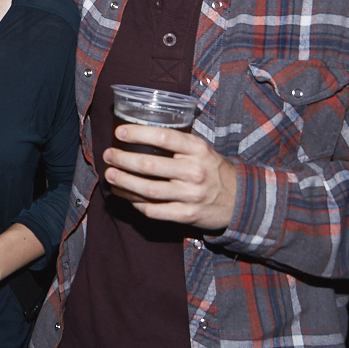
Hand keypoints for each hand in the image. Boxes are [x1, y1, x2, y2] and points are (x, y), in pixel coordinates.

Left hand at [104, 123, 236, 230]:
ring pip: (148, 190)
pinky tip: (125, 195)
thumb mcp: (202, 150)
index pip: (164, 138)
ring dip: (124, 182)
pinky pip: (154, 210)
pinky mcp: (186, 215)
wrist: (239, 200)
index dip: (138, 134)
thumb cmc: (212, 169)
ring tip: (110, 175)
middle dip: (123, 160)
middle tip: (108, 155)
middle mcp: (194, 172)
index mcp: (198, 149)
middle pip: (149, 166)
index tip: (119, 132)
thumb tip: (140, 132)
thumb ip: (178, 143)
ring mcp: (191, 195)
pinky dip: (135, 203)